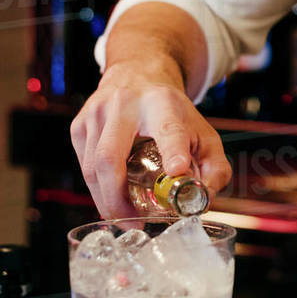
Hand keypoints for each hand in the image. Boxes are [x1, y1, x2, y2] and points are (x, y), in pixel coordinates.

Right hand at [70, 59, 230, 217]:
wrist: (138, 74)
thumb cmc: (171, 110)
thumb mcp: (202, 131)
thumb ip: (214, 166)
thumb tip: (206, 197)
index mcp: (162, 103)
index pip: (168, 128)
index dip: (173, 150)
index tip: (178, 171)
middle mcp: (124, 104)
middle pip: (111, 157)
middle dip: (118, 199)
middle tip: (135, 223)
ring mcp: (96, 112)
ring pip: (92, 168)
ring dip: (107, 200)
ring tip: (126, 215)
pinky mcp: (79, 125)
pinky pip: (83, 167)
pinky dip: (97, 189)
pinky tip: (113, 194)